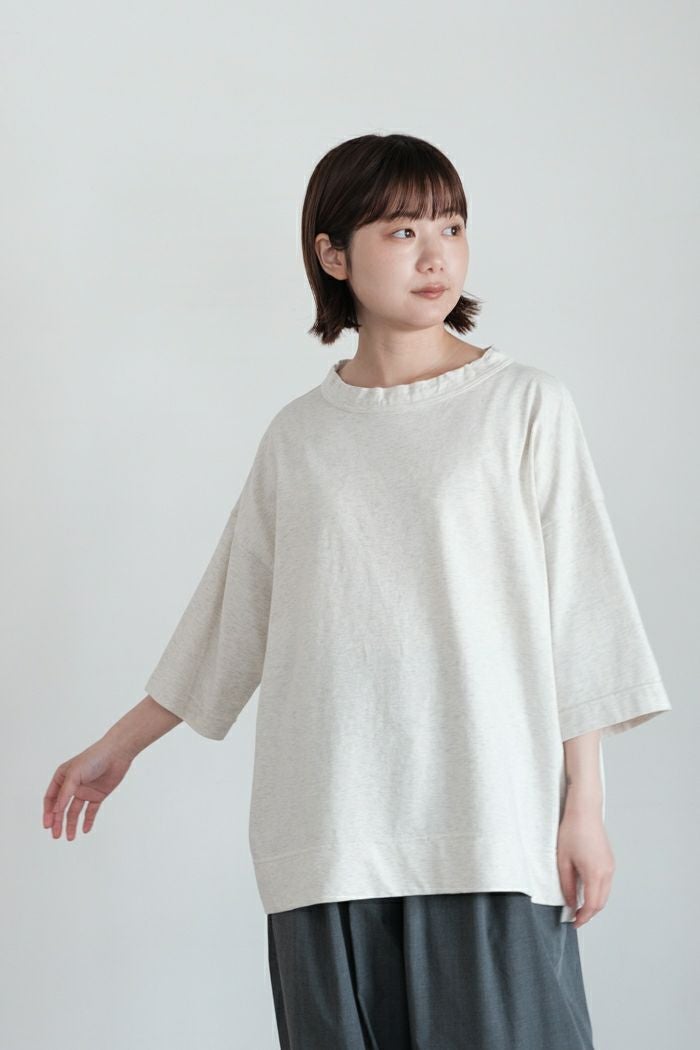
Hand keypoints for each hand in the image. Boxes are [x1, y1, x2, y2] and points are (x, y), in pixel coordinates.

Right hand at [43, 739, 134, 840]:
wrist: (117, 754)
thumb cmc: (93, 758)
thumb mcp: (74, 774)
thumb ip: (65, 793)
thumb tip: (56, 811)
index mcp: (62, 777)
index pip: (51, 798)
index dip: (48, 812)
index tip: (47, 825)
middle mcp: (72, 785)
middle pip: (61, 808)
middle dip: (58, 822)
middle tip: (56, 835)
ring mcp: (85, 791)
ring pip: (75, 811)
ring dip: (71, 824)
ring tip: (70, 837)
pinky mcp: (98, 795)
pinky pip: (91, 811)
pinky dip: (88, 820)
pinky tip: (85, 830)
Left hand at [556, 804, 614, 927]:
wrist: (585, 810)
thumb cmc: (572, 831)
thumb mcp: (563, 860)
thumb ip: (567, 885)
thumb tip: (570, 902)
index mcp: (595, 874)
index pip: (592, 905)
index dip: (583, 917)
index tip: (573, 923)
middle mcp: (607, 872)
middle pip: (600, 902)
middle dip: (589, 913)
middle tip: (574, 917)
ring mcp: (610, 866)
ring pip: (604, 894)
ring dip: (594, 902)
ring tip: (578, 904)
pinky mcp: (610, 861)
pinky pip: (606, 883)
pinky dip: (597, 891)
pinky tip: (585, 889)